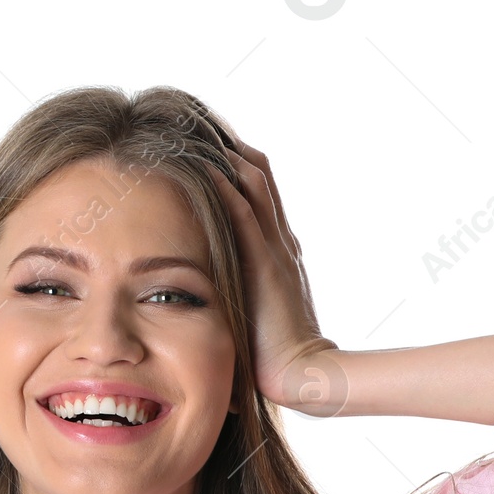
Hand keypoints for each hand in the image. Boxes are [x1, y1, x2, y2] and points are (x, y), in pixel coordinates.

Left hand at [207, 145, 339, 410]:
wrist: (300, 372)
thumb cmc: (272, 351)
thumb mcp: (256, 307)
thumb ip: (242, 286)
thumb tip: (213, 283)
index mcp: (277, 247)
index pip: (258, 189)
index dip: (234, 161)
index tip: (203, 143)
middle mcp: (279, 238)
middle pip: (258, 173)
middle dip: (228, 145)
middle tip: (194, 122)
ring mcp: (275, 248)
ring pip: (255, 184)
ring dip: (226, 155)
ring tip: (195, 130)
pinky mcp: (266, 265)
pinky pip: (246, 216)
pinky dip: (226, 189)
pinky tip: (206, 169)